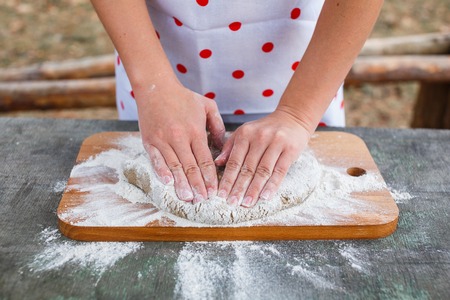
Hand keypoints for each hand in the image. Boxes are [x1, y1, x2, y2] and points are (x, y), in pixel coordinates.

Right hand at [136, 83, 224, 202]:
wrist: (156, 86)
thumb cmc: (184, 97)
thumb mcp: (207, 106)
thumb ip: (217, 126)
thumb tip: (222, 146)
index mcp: (195, 131)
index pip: (205, 159)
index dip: (210, 177)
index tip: (215, 190)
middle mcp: (179, 137)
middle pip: (191, 167)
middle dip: (198, 185)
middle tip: (203, 200)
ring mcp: (163, 140)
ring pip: (174, 166)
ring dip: (181, 184)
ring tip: (188, 198)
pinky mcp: (149, 141)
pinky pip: (156, 159)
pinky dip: (162, 172)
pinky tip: (168, 183)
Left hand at [215, 108, 310, 206]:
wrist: (292, 118)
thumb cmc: (266, 128)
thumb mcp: (245, 132)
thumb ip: (231, 146)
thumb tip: (218, 163)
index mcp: (245, 134)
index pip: (234, 161)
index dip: (227, 179)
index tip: (221, 194)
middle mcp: (259, 137)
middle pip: (247, 168)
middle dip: (239, 187)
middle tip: (232, 203)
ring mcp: (276, 143)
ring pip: (262, 171)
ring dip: (254, 189)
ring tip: (247, 203)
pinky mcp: (290, 150)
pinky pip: (280, 171)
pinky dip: (272, 185)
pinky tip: (265, 196)